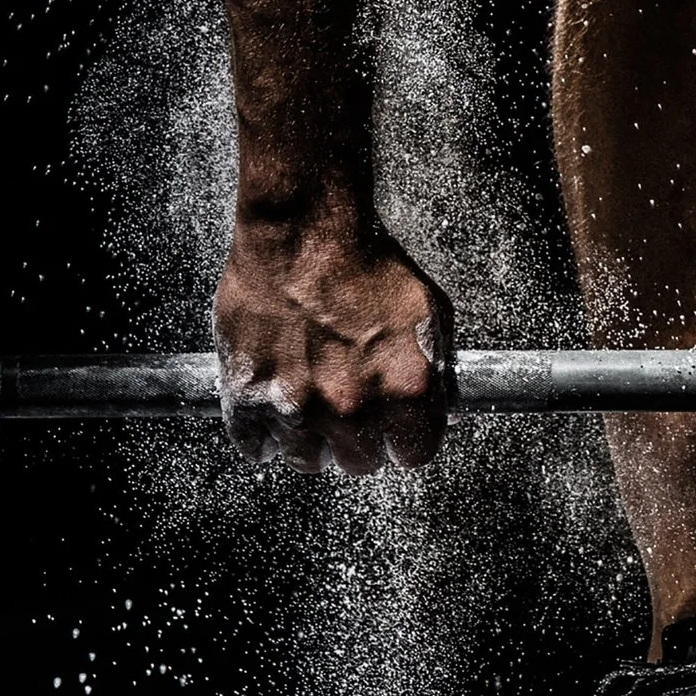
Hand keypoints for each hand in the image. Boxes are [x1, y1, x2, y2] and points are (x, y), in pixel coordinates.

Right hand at [212, 226, 453, 473]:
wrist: (304, 233)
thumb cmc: (369, 265)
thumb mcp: (432, 314)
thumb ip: (441, 371)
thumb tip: (446, 414)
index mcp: (405, 390)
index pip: (413, 455)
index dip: (403, 442)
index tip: (393, 432)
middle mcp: (353, 407)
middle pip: (360, 463)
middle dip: (359, 443)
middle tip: (349, 414)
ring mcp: (297, 405)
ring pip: (308, 461)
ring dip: (311, 444)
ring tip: (311, 412)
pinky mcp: (248, 394)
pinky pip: (255, 446)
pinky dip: (263, 436)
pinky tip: (274, 414)